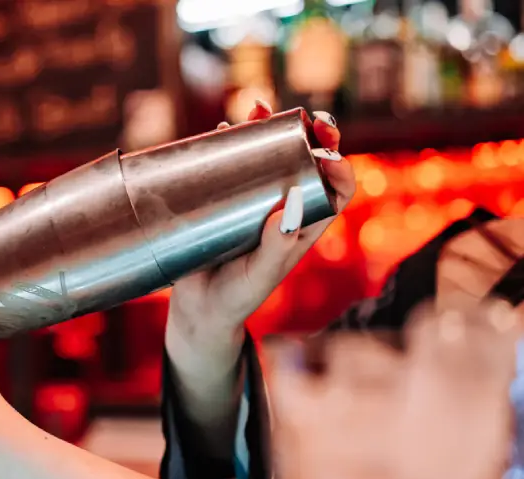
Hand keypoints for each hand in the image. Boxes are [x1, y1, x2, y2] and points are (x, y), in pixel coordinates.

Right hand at [170, 101, 357, 343]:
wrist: (198, 308)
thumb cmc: (238, 297)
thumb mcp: (261, 274)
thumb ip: (277, 245)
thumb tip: (292, 204)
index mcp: (305, 227)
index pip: (337, 192)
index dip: (341, 170)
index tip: (330, 156)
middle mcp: (283, 208)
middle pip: (307, 163)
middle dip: (314, 136)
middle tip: (312, 118)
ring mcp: (253, 201)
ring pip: (269, 156)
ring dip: (270, 128)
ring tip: (262, 108)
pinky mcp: (222, 198)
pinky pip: (231, 163)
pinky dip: (231, 141)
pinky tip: (227, 125)